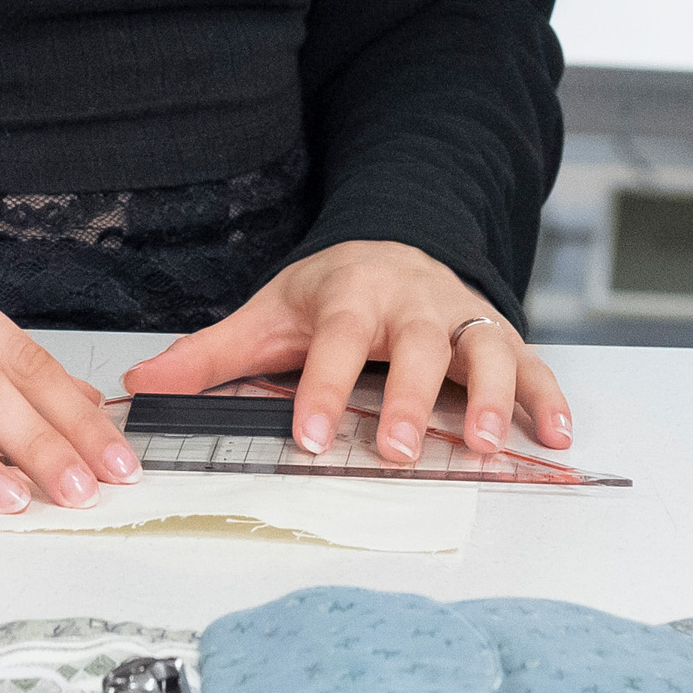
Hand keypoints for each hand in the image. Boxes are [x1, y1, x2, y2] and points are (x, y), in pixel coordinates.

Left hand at [123, 241, 570, 468]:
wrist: (397, 243)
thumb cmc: (331, 293)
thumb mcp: (268, 313)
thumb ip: (210, 353)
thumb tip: (140, 386)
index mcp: (350, 295)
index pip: (334, 340)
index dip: (321, 387)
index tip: (308, 435)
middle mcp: (411, 303)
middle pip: (414, 345)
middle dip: (408, 397)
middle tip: (397, 450)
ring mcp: (460, 320)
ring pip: (482, 351)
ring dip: (487, 397)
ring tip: (482, 445)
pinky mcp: (498, 337)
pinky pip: (530, 364)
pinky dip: (545, 397)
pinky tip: (553, 435)